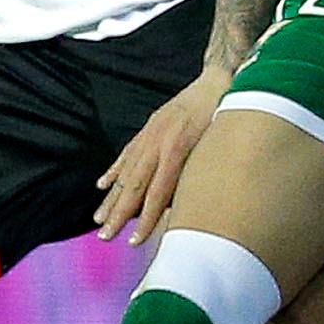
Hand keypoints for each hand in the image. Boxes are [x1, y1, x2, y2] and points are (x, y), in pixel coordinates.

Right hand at [95, 66, 230, 245]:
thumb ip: (199, 174)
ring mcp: (151, 133)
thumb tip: (188, 208)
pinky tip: (103, 186)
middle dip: (119, 214)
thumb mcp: (218, 146)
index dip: (146, 219)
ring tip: (99, 219)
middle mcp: (158, 142)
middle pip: (135, 185)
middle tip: (105, 237)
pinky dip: (114, 171)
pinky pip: (128, 153)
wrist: (221, 81)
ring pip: (127, 171)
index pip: (158, 193)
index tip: (134, 242)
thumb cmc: (225, 117)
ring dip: (112, 197)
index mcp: (177, 149)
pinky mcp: (149, 127)